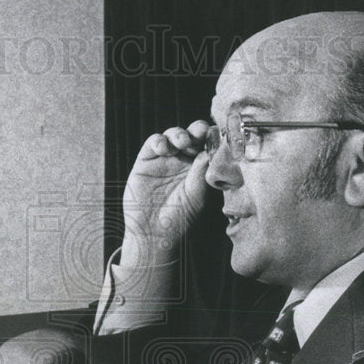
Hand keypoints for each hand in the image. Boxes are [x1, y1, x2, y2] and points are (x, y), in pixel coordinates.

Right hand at [121, 121, 211, 267]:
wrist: (153, 233)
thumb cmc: (179, 219)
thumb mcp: (196, 196)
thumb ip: (201, 173)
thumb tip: (209, 150)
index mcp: (199, 167)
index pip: (208, 145)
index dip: (212, 138)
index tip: (217, 136)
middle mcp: (183, 160)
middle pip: (192, 135)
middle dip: (197, 130)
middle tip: (200, 134)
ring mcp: (165, 159)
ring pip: (173, 135)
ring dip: (179, 134)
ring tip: (182, 142)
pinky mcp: (146, 160)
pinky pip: (153, 143)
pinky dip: (158, 141)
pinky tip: (163, 147)